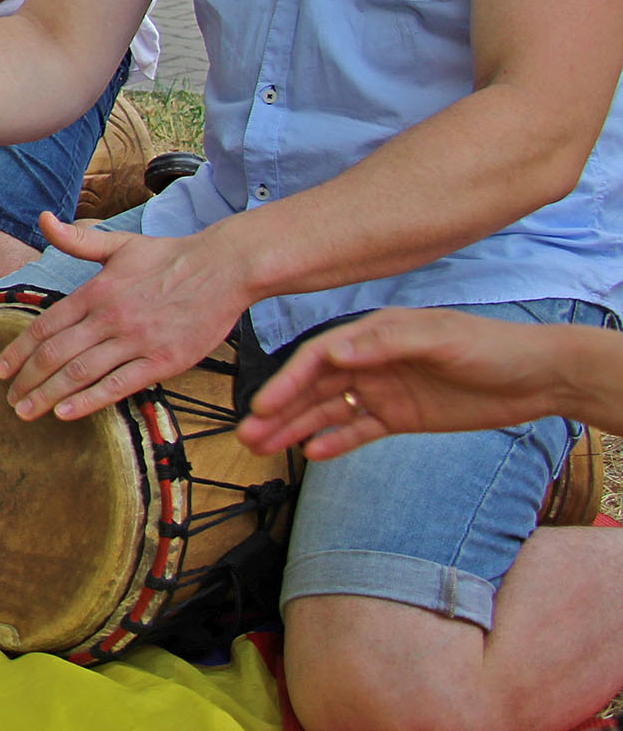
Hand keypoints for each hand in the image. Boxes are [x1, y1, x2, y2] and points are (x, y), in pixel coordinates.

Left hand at [0, 216, 251, 421]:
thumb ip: (77, 240)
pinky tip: (66, 413)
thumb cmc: (169, 257)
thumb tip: (43, 219)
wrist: (223, 268)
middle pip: (55, 354)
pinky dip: (89, 401)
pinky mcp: (163, 361)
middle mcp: (109, 317)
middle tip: (8, 398)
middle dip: (27, 379)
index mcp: (95, 291)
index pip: (45, 326)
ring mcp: (136, 341)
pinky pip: (119, 386)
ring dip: (48, 394)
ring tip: (27, 411)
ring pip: (81, 372)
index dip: (18, 350)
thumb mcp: (119, 245)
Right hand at [237, 308, 576, 460]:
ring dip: (296, 426)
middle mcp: (372, 361)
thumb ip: (387, 342)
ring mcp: (385, 390)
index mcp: (375, 335)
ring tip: (264, 446)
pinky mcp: (402, 417)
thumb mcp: (442, 338)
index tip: (264, 404)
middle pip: (314, 386)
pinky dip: (335, 440)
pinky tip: (312, 452)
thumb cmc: (492, 346)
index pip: (318, 357)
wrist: (540, 376)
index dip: (288, 380)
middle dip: (279, 408)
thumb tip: (335, 351)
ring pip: (329, 410)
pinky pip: (359, 430)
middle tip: (248, 433)